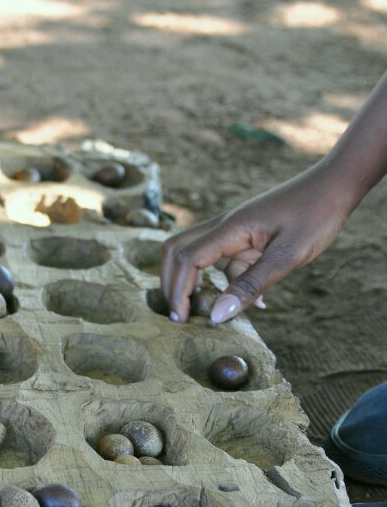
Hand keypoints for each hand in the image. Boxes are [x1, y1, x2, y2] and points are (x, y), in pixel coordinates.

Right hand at [160, 164, 353, 322]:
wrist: (335, 185)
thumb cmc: (315, 215)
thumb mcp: (287, 256)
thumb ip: (249, 285)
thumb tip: (216, 315)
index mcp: (230, 228)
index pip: (186, 259)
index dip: (178, 290)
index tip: (181, 320)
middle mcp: (224, 226)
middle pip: (176, 250)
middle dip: (170, 283)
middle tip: (178, 316)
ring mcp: (234, 230)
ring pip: (195, 254)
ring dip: (192, 281)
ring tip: (201, 312)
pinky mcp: (247, 236)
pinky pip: (226, 261)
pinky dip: (227, 282)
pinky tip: (256, 304)